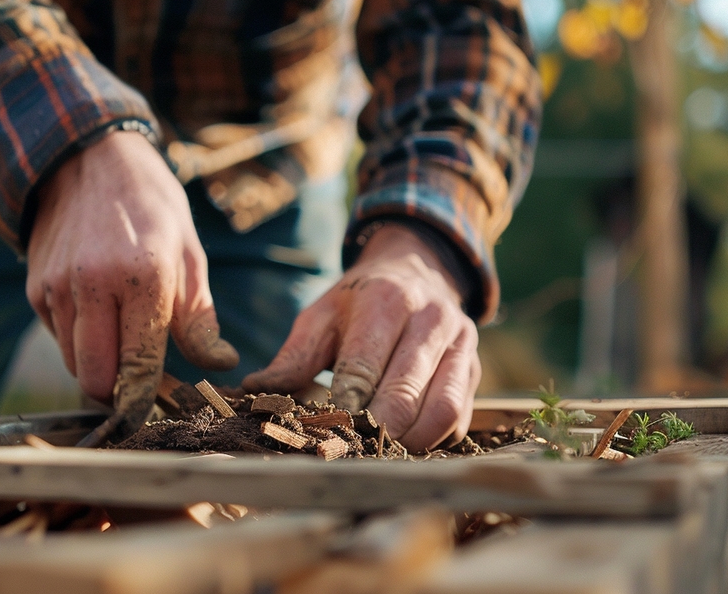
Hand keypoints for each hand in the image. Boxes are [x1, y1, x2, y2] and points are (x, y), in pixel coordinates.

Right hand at [26, 131, 237, 424]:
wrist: (88, 159)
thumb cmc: (151, 208)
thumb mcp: (190, 256)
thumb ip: (201, 319)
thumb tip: (220, 365)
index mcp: (143, 277)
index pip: (139, 366)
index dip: (148, 398)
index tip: (158, 406)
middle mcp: (93, 286)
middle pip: (95, 379)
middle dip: (118, 392)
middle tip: (142, 381)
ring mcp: (57, 288)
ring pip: (73, 365)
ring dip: (98, 366)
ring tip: (123, 340)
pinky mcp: (34, 289)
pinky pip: (58, 339)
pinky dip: (78, 341)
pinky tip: (98, 312)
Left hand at [242, 223, 479, 450]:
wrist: (418, 271)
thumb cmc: (360, 302)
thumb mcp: (321, 316)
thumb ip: (292, 356)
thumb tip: (254, 391)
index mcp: (386, 301)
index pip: (363, 366)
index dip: (342, 408)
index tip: (321, 435)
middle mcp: (431, 320)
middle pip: (405, 393)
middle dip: (374, 433)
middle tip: (346, 456)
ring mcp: (460, 345)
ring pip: (442, 409)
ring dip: (408, 443)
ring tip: (377, 456)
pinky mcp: (473, 370)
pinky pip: (460, 417)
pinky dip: (432, 440)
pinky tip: (404, 447)